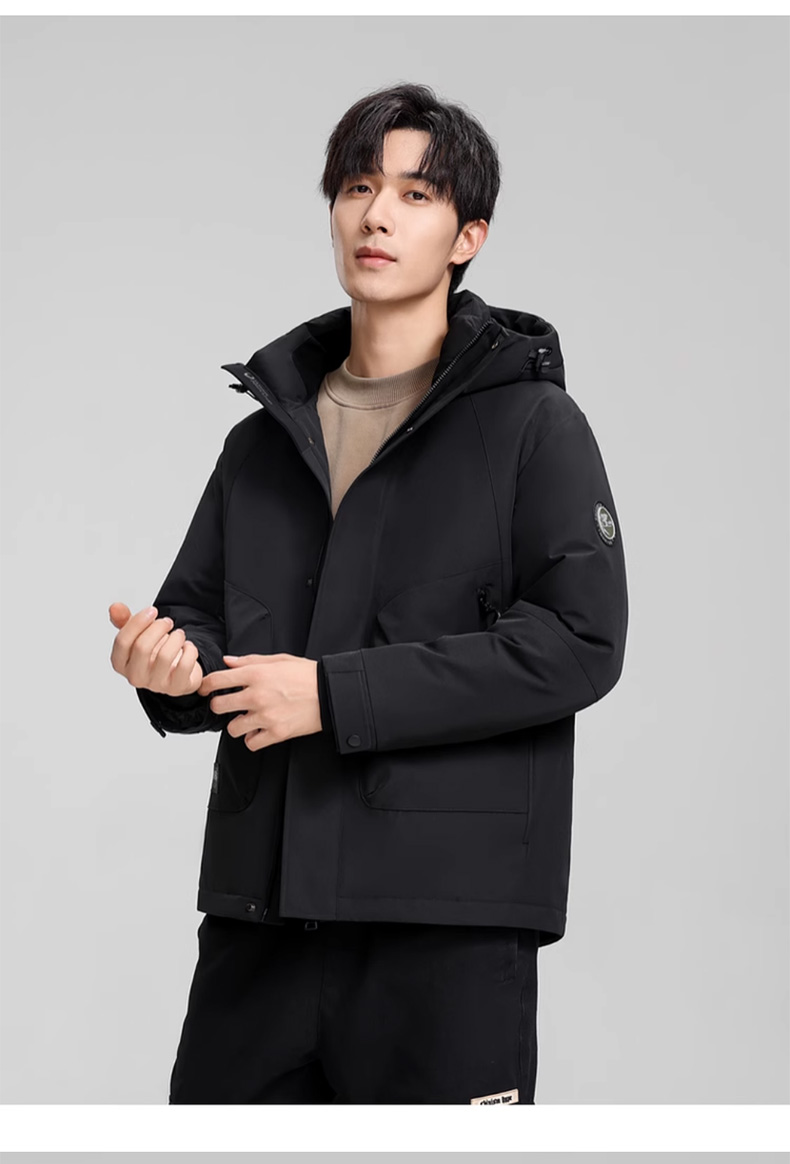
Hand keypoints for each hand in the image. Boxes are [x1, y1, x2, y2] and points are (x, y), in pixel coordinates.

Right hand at [108, 601, 203, 696]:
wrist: (175, 672)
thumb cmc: (154, 653)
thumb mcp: (137, 635)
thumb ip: (125, 621)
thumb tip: (115, 607)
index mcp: (121, 663)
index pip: (122, 641)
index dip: (138, 622)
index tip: (152, 610)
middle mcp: (135, 676)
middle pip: (142, 647)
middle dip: (158, 628)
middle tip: (167, 622)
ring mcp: (155, 684)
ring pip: (165, 656)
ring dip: (175, 638)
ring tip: (179, 634)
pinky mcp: (176, 687)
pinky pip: (184, 665)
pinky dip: (190, 650)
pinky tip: (187, 647)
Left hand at [198, 653, 321, 749]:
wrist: (331, 693)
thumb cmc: (307, 675)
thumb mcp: (279, 659)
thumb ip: (250, 660)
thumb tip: (228, 662)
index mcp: (256, 674)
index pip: (217, 680)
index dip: (205, 685)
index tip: (205, 689)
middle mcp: (257, 695)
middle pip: (219, 706)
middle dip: (219, 705)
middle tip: (227, 705)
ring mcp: (266, 716)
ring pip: (232, 728)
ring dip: (237, 724)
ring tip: (247, 719)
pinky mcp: (276, 733)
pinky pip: (251, 743)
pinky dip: (253, 739)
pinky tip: (259, 730)